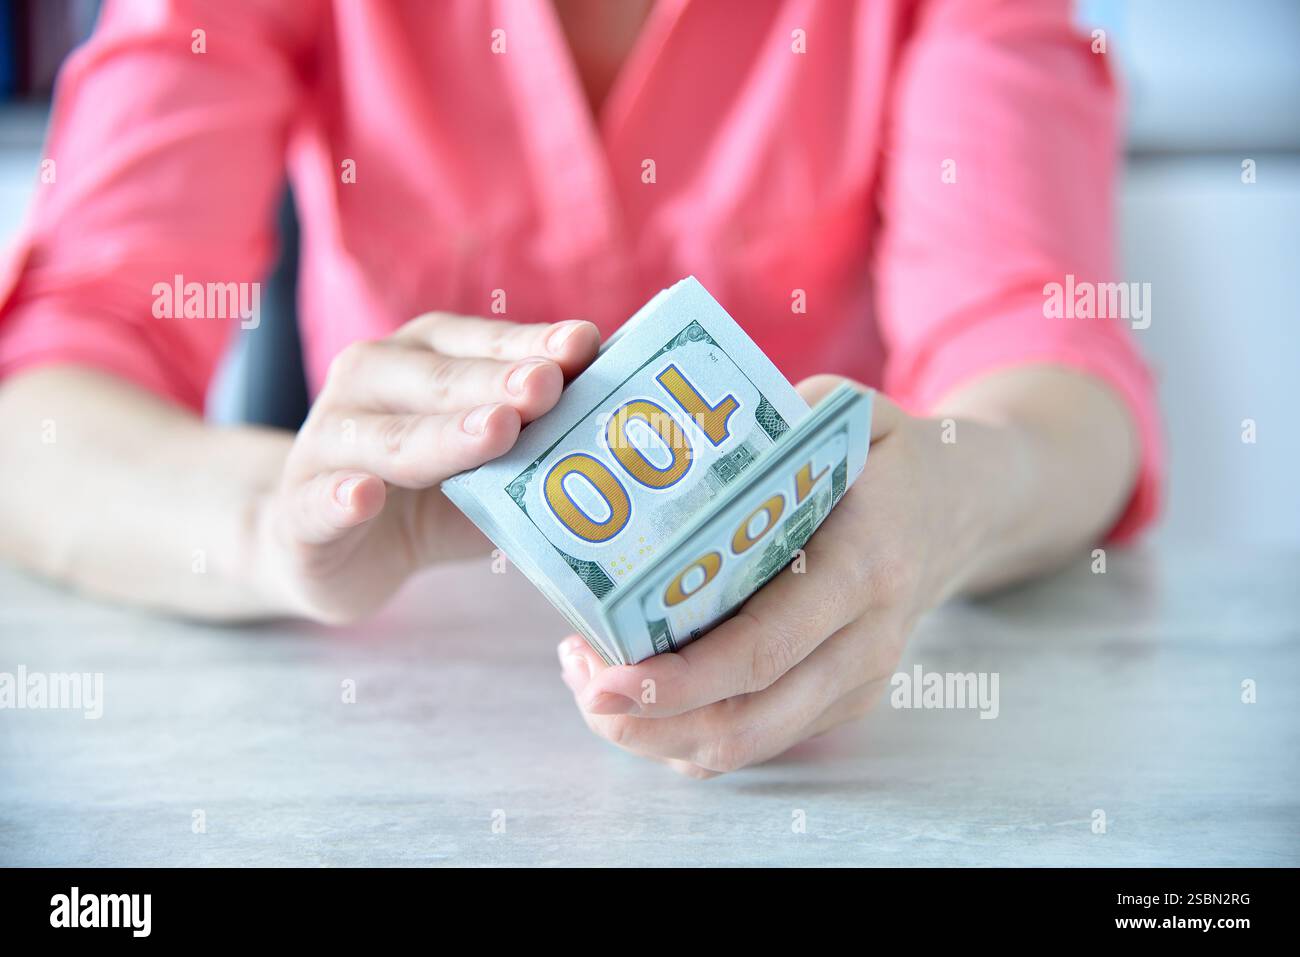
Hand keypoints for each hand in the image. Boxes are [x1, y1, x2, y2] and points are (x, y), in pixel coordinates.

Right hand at [256, 313, 599, 622]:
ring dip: (444, 435)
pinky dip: (343, 496)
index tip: (584, 346)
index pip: (482, 344)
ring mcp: (329, 443)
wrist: (324, 548)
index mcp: (422, 358)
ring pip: (389, 439)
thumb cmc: (425, 492)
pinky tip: (365, 495)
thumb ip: (538, 437)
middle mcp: (369, 383)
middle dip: (498, 382)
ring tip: (498, 431)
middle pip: (440, 381)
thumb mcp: (489, 461)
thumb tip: (628, 419)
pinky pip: (322, 500)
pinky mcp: (301, 510)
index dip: (532, 344)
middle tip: (549, 386)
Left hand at [556, 375, 975, 776]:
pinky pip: (756, 739)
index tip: (604, 677)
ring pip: (744, 746)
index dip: (677, 680)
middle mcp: (864, 643)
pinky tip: (641, 688)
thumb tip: (690, 428)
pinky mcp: (842, 700)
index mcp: (862, 569)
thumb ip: (787, 414)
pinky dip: (685, 731)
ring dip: (655, 733)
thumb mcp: (856, 413)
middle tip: (579, 682)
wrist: (966, 507)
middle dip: (646, 723)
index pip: (761, 650)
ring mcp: (857, 682)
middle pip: (744, 723)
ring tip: (591, 680)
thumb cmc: (891, 458)